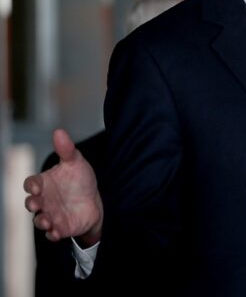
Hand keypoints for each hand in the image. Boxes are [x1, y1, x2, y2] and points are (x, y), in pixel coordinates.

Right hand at [24, 129, 102, 245]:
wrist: (94, 201)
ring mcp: (50, 214)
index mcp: (44, 183)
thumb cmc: (80, 180)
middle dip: (31, 205)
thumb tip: (58, 131)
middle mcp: (43, 200)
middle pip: (30, 203)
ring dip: (41, 222)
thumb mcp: (76, 162)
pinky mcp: (60, 227)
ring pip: (39, 220)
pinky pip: (52, 234)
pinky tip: (58, 232)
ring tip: (48, 221)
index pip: (30, 183)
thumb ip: (66, 149)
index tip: (37, 188)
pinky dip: (53, 234)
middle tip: (37, 205)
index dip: (31, 186)